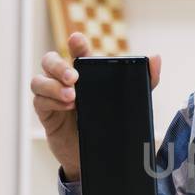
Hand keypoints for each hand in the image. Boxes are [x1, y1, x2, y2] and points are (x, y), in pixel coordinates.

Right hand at [30, 33, 160, 180]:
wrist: (99, 154)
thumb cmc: (110, 121)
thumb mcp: (130, 102)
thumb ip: (145, 81)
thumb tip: (156, 58)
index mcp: (84, 72)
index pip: (76, 51)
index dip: (75, 44)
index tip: (77, 39)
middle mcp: (64, 79)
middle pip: (49, 61)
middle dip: (58, 66)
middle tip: (74, 77)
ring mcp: (52, 95)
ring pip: (38, 80)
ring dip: (52, 85)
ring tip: (71, 97)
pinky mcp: (46, 113)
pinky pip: (39, 101)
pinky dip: (51, 101)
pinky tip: (66, 106)